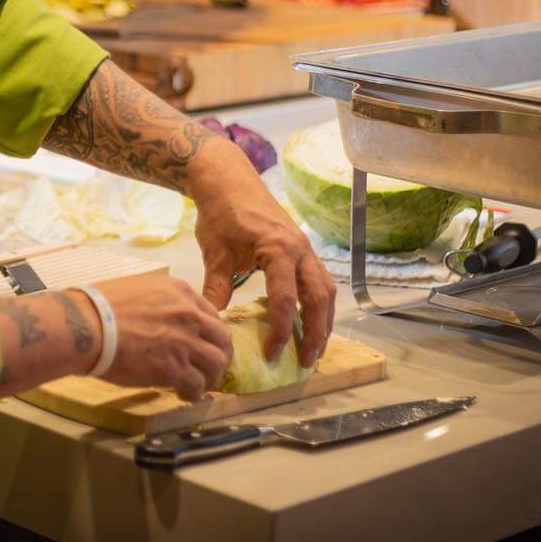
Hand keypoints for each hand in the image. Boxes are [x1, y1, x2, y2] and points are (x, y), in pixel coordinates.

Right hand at [89, 276, 232, 401]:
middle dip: (219, 356)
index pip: (211, 314)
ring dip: (210, 377)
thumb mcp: (138, 290)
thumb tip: (160, 319)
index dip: (209, 334)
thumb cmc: (99, 306)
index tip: (202, 345)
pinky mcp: (174, 368)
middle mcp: (188, 314)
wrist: (86, 325)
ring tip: (198, 385)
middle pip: (222, 339)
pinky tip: (183, 394)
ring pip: (217, 363)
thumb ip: (159, 302)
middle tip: (208, 368)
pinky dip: (194, 392)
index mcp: (179, 291)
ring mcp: (184, 341)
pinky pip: (198, 384)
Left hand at [188, 140, 335, 368]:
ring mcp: (304, 247)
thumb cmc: (220, 213)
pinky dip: (320, 303)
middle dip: (316, 332)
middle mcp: (299, 249)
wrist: (227, 180)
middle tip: (307, 361)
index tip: (272, 354)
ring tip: (314, 348)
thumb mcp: (214, 253)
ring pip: (326, 289)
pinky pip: (320, 279)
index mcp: (277, 249)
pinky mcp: (302, 247)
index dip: (280, 331)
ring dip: (324, 320)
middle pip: (319, 298)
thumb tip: (214, 323)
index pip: (285, 300)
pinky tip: (310, 320)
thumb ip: (216, 289)